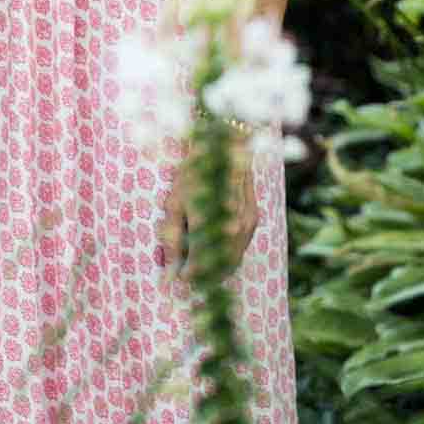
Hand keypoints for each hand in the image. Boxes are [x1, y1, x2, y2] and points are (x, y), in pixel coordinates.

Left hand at [159, 134, 258, 273]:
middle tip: (189, 277)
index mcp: (208, 224)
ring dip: (219, 269)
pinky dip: (230, 255)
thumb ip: (172, 240)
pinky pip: (243, 247)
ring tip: (202, 270)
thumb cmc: (193, 172)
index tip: (177, 277)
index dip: (187, 275)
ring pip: (235, 260)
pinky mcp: (254, 218)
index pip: (199, 265)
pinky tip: (217, 253)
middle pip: (220, 267)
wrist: (224, 146)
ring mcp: (246, 224)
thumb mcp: (174, 203)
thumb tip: (168, 273)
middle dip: (204, 277)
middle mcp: (232, 228)